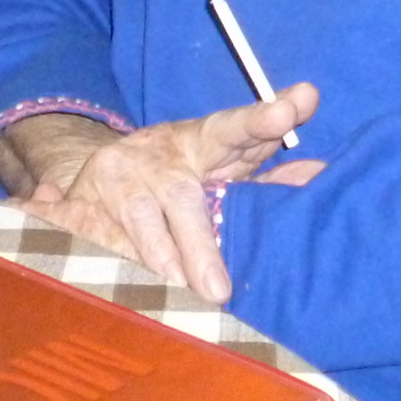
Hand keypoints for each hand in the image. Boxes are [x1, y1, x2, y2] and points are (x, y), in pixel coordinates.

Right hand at [0, 85, 322, 302]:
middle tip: (219, 288)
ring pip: (139, 217)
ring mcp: (118, 175)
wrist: (100, 171)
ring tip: (177, 289)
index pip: (235, 128)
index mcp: (202, 141)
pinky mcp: (79, 201)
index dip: (260, 120)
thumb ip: (269, 179)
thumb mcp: (226, 171)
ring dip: (158, 255)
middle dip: (200, 241)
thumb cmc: (183, 177)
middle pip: (183, 197)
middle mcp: (160, 153)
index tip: (290, 110)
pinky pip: (96, 233)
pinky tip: (124, 282)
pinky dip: (113, 257)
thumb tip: (321, 175)